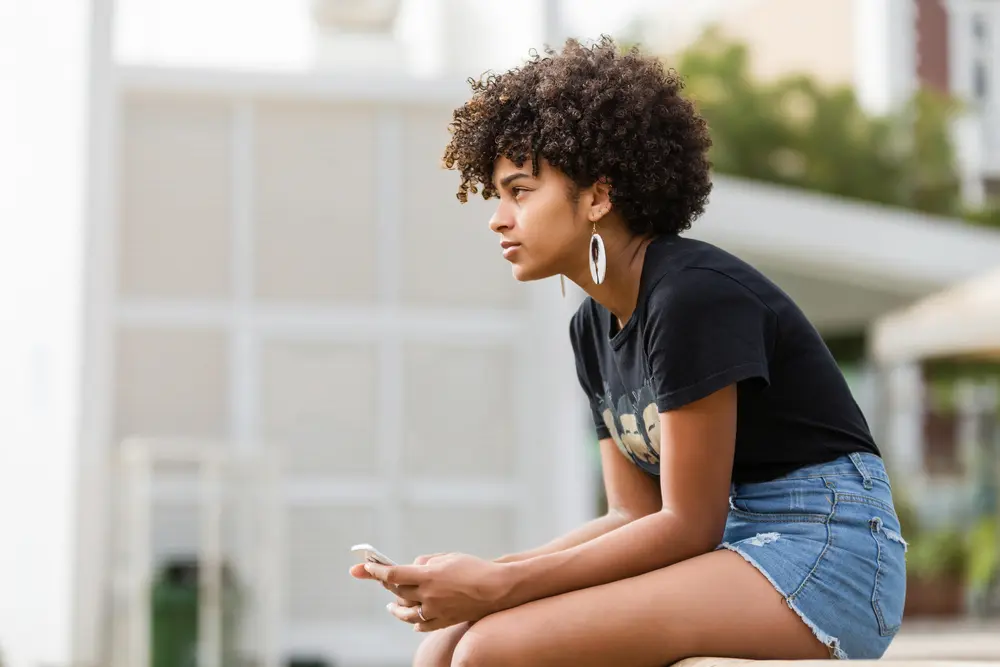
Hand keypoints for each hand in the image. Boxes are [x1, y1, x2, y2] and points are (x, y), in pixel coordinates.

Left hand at [364, 553, 510, 631]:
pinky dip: (414, 622)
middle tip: (376, 577)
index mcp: (428, 576)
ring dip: (396, 608)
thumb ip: (427, 562)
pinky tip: (411, 621)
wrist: (497, 589)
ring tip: (391, 606)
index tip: (365, 567)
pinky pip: (423, 625)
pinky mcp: (444, 621)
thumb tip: (412, 568)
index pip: (394, 574)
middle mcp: (428, 595)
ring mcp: (435, 611)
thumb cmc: (474, 567)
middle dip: (385, 583)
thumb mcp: (448, 557)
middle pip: (398, 591)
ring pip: (406, 613)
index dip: (376, 570)